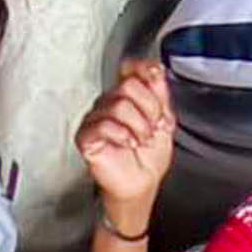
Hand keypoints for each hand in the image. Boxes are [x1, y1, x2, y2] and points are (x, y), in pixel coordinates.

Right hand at [76, 57, 176, 233]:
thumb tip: (155, 70)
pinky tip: (126, 144)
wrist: (141, 184)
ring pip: (119, 105)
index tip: (155, 79)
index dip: (143, 69)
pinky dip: (121, 135)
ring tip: (139, 140)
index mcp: (128, 97)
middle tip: (151, 127)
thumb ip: (161, 94)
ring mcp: (96, 118)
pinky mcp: (86, 136)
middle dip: (149, 109)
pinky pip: (103, 124)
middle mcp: (110, 103)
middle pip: (129, 86)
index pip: (130, 68)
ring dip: (138, 127)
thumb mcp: (165, 121)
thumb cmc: (148, 158)